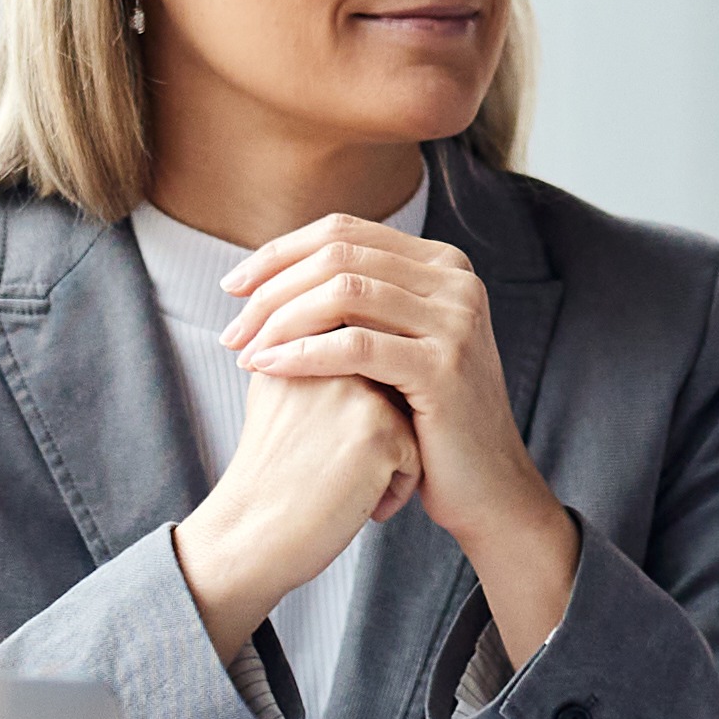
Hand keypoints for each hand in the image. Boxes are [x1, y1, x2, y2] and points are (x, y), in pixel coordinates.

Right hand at [173, 326, 424, 663]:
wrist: (247, 538)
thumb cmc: (268, 477)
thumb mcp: (277, 397)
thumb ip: (313, 359)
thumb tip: (367, 345)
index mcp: (300, 342)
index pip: (362, 360)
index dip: (351, 415)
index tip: (318, 447)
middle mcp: (328, 357)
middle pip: (388, 388)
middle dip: (373, 431)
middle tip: (326, 467)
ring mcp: (356, 392)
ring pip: (407, 419)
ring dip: (386, 457)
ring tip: (338, 481)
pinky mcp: (380, 431)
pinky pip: (415, 455)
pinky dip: (395, 487)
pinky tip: (355, 503)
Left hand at [237, 214, 563, 661]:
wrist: (486, 488)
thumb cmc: (427, 421)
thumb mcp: (399, 345)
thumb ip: (359, 302)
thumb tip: (271, 273)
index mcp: (443, 264)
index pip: (344, 230)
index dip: (279, 253)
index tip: (232, 286)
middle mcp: (456, 281)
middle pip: (339, 255)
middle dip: (271, 288)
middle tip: (231, 329)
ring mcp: (456, 322)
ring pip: (344, 293)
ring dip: (280, 319)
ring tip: (243, 352)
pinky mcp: (445, 368)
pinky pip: (357, 347)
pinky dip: (302, 353)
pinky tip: (267, 369)